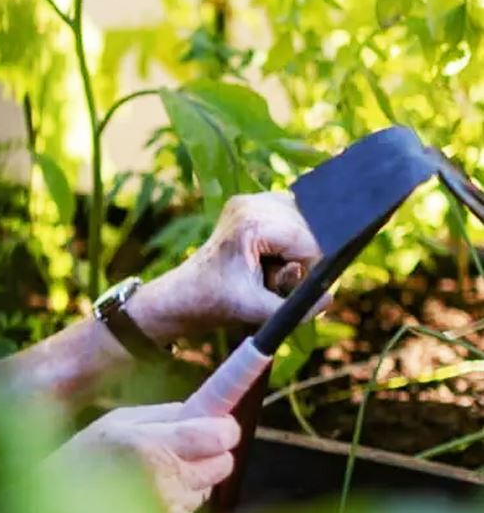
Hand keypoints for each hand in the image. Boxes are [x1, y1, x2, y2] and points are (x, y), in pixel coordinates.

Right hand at [49, 402, 237, 512]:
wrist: (56, 511)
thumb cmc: (83, 459)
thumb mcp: (116, 422)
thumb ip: (165, 415)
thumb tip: (207, 413)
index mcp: (153, 446)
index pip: (218, 437)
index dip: (223, 428)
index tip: (218, 425)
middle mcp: (167, 482)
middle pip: (222, 464)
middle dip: (209, 453)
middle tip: (181, 448)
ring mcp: (169, 512)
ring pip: (206, 488)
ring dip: (189, 480)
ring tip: (150, 476)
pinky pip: (191, 511)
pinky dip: (176, 503)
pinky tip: (146, 498)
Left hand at [130, 191, 324, 340]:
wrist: (184, 295)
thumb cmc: (214, 303)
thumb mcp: (257, 312)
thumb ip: (298, 308)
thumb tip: (329, 296)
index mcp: (252, 224)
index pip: (310, 243)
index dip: (310, 270)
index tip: (290, 288)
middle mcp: (251, 204)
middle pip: (310, 229)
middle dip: (302, 258)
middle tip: (273, 279)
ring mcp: (250, 200)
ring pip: (305, 221)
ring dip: (297, 247)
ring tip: (268, 267)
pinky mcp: (251, 204)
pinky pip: (292, 216)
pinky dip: (289, 238)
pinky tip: (269, 256)